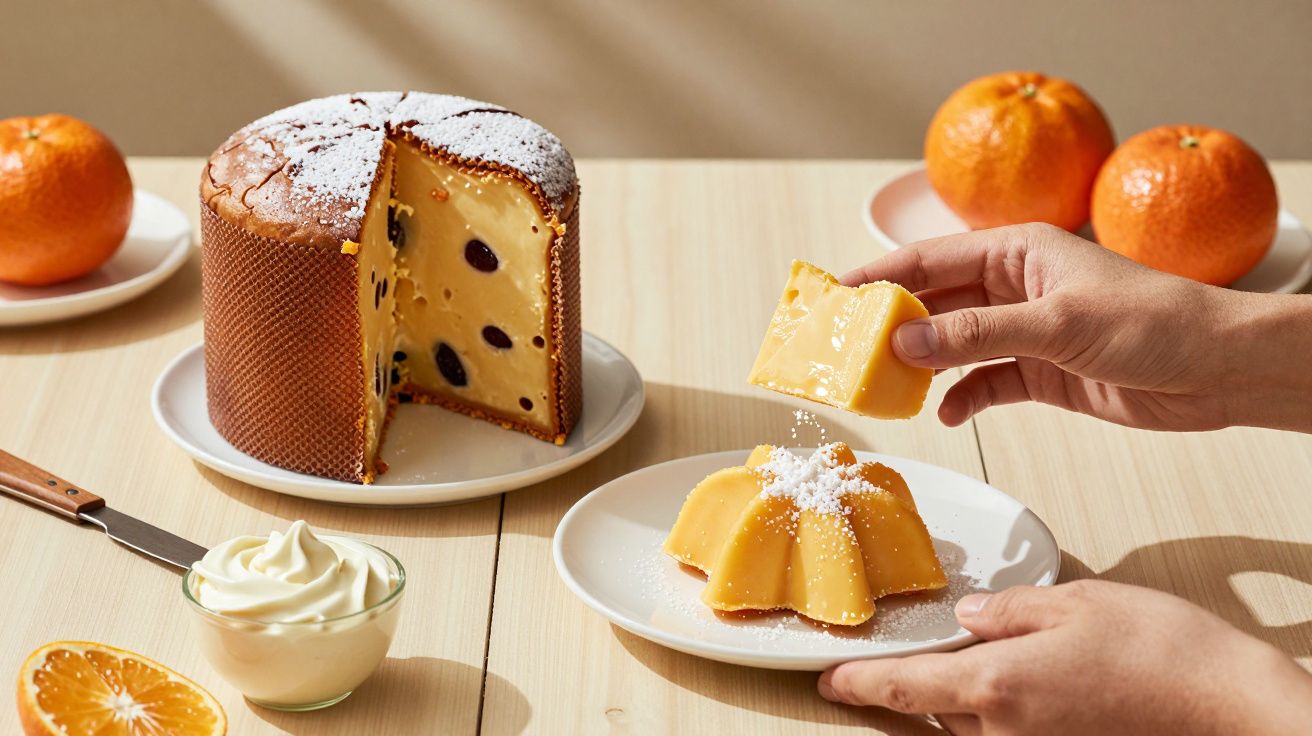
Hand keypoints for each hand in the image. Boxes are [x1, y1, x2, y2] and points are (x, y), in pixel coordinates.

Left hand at [818, 580, 1311, 734]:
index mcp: (998, 686)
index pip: (904, 689)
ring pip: (973, 724)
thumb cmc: (1162, 651)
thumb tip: (968, 618)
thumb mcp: (1074, 603)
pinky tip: (1036, 682)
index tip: (827, 680)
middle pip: (938, 708)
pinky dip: (1003, 708)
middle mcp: (1006, 731)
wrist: (1231, 710)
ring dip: (970, 695)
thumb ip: (1008, 611)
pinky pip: (1010, 733)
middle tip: (940, 648)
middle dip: (932, 679)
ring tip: (1001, 659)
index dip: (859, 684)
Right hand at [842, 223, 1311, 431]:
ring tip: (881, 388)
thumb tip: (902, 344)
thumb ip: (976, 333)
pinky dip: (962, 398)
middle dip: (891, 327)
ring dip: (921, 365)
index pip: (930, 260)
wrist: (1218, 370)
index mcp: (1017, 251)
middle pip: (935, 303)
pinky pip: (985, 383)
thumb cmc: (1150, 323)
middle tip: (843, 352)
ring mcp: (1026, 331)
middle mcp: (1015, 287)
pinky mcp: (1041, 372)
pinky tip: (945, 415)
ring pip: (954, 345)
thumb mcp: (1056, 323)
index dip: (879, 277)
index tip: (832, 298)